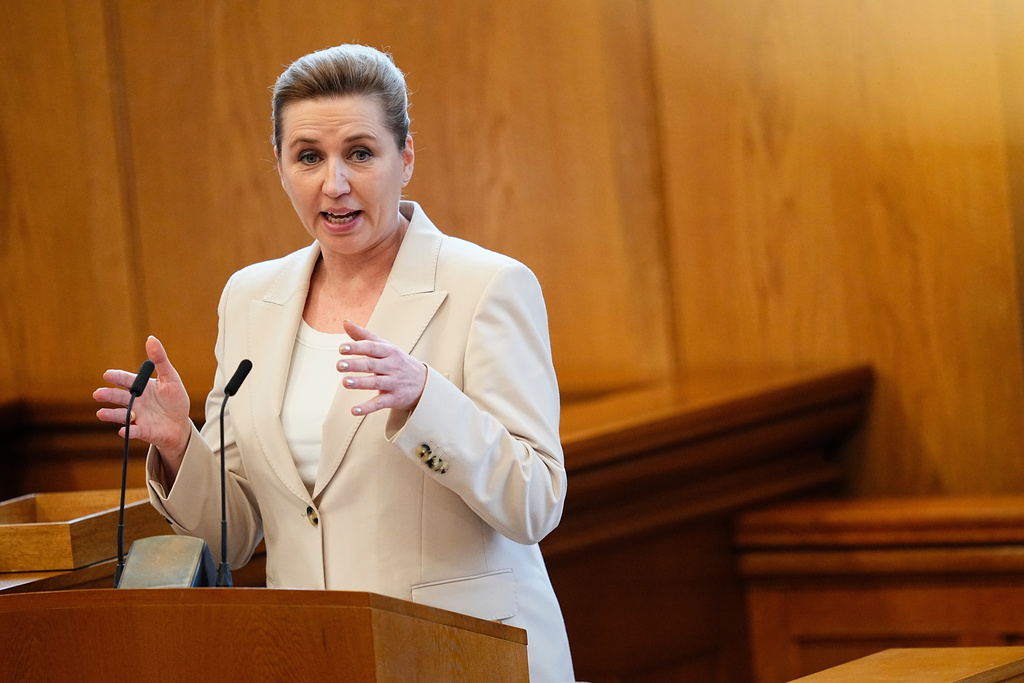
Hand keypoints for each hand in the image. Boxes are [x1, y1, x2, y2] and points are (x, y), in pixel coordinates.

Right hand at [93, 336, 191, 475]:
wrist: (180, 425)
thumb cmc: (174, 400)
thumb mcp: (170, 378)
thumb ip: (160, 360)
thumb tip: (151, 339)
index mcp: (142, 387)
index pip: (127, 380)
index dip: (117, 377)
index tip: (108, 375)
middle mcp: (136, 402)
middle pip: (120, 397)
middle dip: (109, 395)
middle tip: (98, 394)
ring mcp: (137, 417)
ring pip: (122, 415)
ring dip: (111, 414)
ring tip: (100, 413)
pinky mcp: (143, 431)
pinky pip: (134, 431)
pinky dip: (128, 431)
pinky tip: (122, 430)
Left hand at [338, 320, 426, 415]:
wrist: (424, 383)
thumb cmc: (398, 362)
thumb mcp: (385, 346)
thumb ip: (364, 336)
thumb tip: (345, 322)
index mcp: (389, 352)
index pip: (372, 347)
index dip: (357, 347)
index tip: (342, 348)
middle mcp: (392, 366)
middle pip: (372, 365)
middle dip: (355, 364)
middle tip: (339, 365)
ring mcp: (394, 383)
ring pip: (375, 383)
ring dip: (360, 383)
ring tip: (345, 382)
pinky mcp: (394, 399)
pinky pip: (380, 403)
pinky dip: (367, 408)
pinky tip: (354, 410)